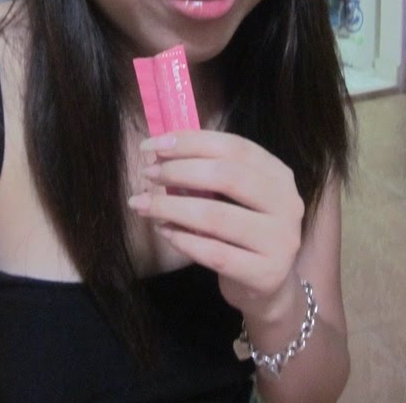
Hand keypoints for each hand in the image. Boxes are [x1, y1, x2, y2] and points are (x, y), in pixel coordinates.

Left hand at [128, 130, 304, 321]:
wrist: (268, 286)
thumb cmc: (241, 229)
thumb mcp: (232, 195)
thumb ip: (206, 171)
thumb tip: (158, 150)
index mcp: (278, 174)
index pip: (234, 147)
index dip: (191, 142)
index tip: (153, 145)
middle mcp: (287, 203)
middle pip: (227, 176)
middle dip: (178, 171)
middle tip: (147, 174)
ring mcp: (280, 240)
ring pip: (216, 216)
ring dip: (170, 206)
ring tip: (142, 204)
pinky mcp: (266, 274)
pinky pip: (215, 253)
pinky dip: (183, 240)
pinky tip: (163, 230)